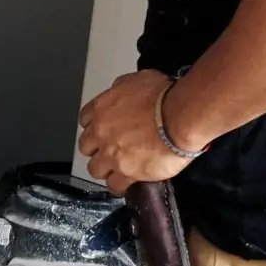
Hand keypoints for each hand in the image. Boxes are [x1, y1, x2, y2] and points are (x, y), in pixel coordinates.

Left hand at [77, 70, 196, 194]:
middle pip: (86, 147)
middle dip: (97, 148)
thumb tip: (122, 91)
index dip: (95, 127)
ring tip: (118, 168)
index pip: (85, 120)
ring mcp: (112, 154)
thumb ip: (123, 88)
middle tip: (110, 149)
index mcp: (102, 108)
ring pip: (95, 169)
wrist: (180, 117)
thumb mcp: (139, 79)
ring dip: (106, 168)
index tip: (103, 130)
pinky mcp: (126, 172)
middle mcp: (101, 132)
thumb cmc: (166, 97)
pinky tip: (127, 183)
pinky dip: (119, 185)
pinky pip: (114, 185)